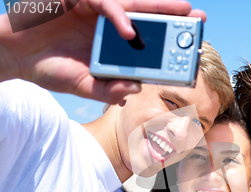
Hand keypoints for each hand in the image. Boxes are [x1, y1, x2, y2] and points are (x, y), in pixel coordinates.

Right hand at [0, 0, 205, 102]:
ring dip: (158, 6)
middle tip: (198, 18)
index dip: (168, 43)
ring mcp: (96, 12)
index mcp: (114, 46)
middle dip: (174, 17)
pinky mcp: (79, 1)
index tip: (191, 48)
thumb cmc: (50, 69)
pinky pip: (104, 3)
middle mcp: (110, 27)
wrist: (15, 56)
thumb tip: (135, 91)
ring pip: (133, 5)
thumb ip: (109, 89)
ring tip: (182, 10)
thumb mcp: (84, 86)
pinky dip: (118, 16)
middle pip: (148, 18)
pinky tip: (128, 31)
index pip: (147, 42)